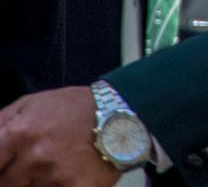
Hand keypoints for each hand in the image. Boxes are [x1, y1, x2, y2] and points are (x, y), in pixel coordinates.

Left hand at [0, 89, 117, 186]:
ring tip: (52, 168)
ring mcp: (56, 176)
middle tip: (30, 168)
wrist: (121, 112)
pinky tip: (65, 176)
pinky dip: (58, 186)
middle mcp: (35, 157)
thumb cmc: (73, 108)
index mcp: (18, 133)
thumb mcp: (30, 104)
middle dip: (13, 178)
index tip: (5, 168)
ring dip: (36, 182)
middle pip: (6, 185)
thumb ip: (0, 123)